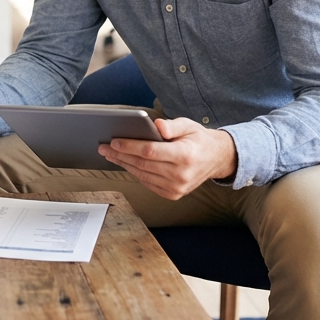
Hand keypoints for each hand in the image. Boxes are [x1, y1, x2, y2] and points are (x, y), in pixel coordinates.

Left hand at [99, 117, 238, 199]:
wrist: (216, 159)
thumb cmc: (198, 139)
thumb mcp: (188, 125)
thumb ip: (172, 126)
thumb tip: (156, 125)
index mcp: (185, 156)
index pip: (150, 151)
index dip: (129, 146)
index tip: (114, 141)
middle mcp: (181, 175)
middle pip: (142, 164)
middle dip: (120, 155)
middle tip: (104, 147)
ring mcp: (177, 188)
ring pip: (142, 175)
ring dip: (124, 164)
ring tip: (110, 155)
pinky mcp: (173, 194)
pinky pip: (148, 183)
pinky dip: (135, 173)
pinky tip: (125, 164)